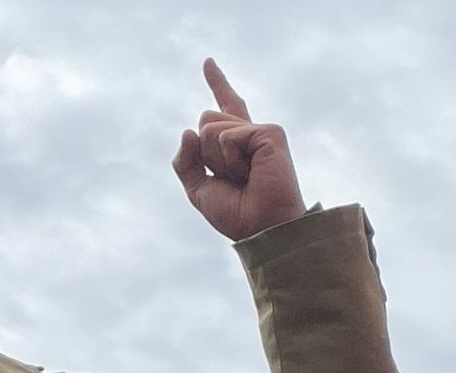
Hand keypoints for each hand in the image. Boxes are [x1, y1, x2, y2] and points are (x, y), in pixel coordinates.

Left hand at [172, 58, 305, 240]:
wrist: (261, 227)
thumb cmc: (236, 212)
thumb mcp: (198, 189)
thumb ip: (186, 161)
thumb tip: (188, 130)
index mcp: (233, 144)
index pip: (222, 108)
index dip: (217, 83)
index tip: (208, 62)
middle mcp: (248, 134)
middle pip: (203, 121)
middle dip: (205, 154)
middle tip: (231, 177)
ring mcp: (260, 131)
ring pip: (210, 128)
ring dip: (217, 160)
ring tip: (243, 176)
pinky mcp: (269, 133)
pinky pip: (227, 136)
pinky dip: (230, 159)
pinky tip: (250, 171)